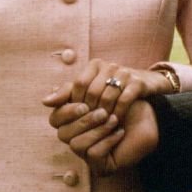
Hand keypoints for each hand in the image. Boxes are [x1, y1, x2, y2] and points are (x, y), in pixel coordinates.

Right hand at [43, 90, 159, 173]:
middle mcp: (75, 140)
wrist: (150, 117)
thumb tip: (45, 101)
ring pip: (77, 145)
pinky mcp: (100, 166)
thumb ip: (73, 90)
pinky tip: (119, 132)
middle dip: (84, 121)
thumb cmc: (123, 102)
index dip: (67, 111)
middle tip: (103, 111)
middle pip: (63, 134)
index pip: (54, 119)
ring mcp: (87, 155)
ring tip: (114, 119)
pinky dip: (107, 140)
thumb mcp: (98, 90)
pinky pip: (93, 154)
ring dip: (97, 130)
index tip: (85, 103)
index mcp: (71, 122)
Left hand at [50, 59, 174, 125]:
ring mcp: (125, 73)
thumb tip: (45, 101)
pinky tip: (116, 122)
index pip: (78, 84)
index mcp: (95, 65)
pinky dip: (118, 113)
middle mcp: (109, 66)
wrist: (146, 84)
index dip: (76, 102)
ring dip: (104, 115)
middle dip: (90, 111)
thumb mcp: (90, 89)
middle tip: (89, 124)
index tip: (79, 115)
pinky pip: (124, 100)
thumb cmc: (112, 88)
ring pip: (107, 97)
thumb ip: (67, 94)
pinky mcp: (138, 83)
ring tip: (101, 126)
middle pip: (92, 92)